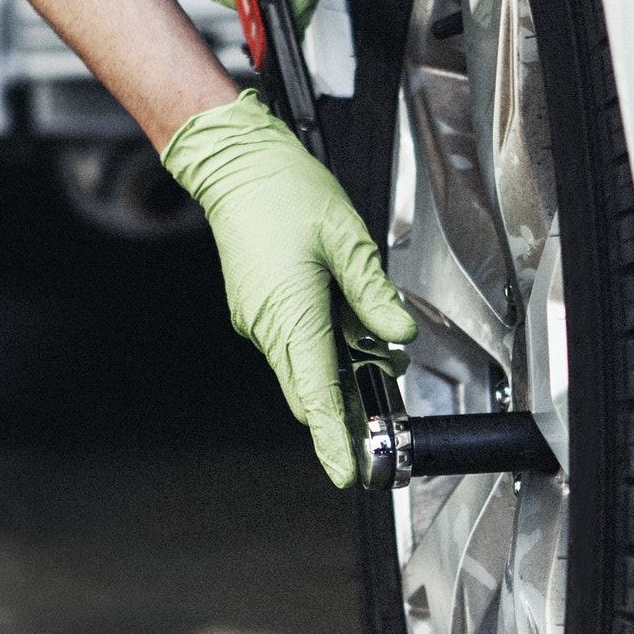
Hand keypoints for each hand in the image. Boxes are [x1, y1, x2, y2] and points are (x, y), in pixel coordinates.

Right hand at [162, 92, 415, 485]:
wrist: (236, 163)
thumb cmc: (284, 190)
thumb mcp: (347, 237)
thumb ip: (373, 293)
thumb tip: (397, 335)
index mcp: (291, 311)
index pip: (315, 392)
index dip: (333, 436)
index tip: (346, 470)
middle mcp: (269, 324)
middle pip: (311, 388)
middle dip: (349, 401)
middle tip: (387, 392)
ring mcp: (260, 317)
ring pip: (305, 365)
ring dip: (341, 368)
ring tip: (379, 346)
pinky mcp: (261, 306)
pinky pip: (296, 341)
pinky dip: (326, 344)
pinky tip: (352, 323)